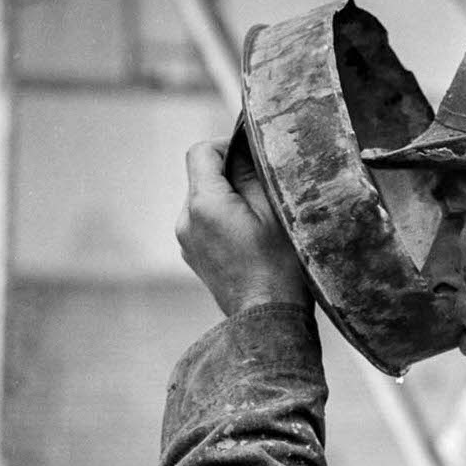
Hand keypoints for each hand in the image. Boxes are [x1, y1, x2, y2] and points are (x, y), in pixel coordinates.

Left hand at [176, 137, 312, 315]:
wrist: (267, 318)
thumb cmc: (279, 266)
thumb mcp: (276, 211)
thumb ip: (254, 175)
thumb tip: (245, 150)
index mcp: (205, 204)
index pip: (201, 152)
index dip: (227, 146)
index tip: (252, 160)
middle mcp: (186, 220)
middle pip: (202, 177)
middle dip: (230, 177)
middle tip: (264, 192)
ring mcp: (186, 241)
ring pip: (204, 201)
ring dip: (227, 201)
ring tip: (259, 221)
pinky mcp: (192, 256)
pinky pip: (204, 224)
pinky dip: (223, 222)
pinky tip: (249, 241)